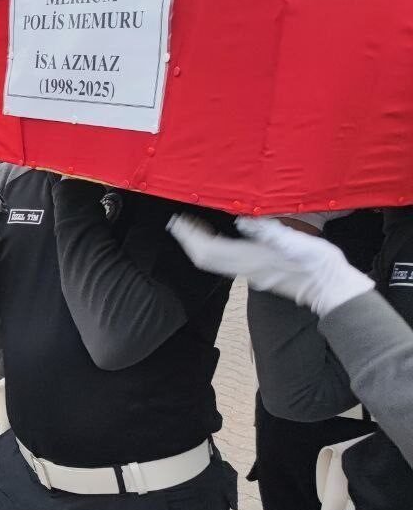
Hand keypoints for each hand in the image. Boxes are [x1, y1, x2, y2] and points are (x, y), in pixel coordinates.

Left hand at [169, 215, 373, 316]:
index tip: (178, 221)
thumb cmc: (318, 264)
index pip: (209, 250)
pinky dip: (212, 250)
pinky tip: (216, 241)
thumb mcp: (297, 242)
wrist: (331, 289)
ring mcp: (250, 273)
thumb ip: (270, 232)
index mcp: (252, 259)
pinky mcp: (256, 274)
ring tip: (190, 228)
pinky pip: (224, 263)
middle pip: (205, 258)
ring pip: (213, 262)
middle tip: (178, 222)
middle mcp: (245, 269)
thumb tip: (243, 220)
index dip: (190, 236)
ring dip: (198, 245)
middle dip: (188, 240)